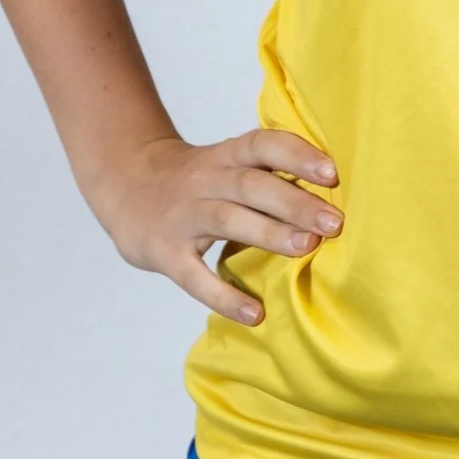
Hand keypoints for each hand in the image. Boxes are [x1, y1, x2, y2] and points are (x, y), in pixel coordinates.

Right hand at [88, 129, 339, 325]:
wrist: (124, 185)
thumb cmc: (196, 180)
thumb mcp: (226, 163)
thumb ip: (268, 174)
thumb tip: (333, 196)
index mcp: (226, 156)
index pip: (263, 145)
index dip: (297, 155)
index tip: (333, 174)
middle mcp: (205, 180)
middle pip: (252, 185)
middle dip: (294, 202)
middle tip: (334, 223)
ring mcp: (183, 216)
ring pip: (227, 219)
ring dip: (269, 233)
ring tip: (306, 248)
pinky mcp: (165, 252)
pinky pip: (194, 276)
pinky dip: (223, 296)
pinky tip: (254, 313)